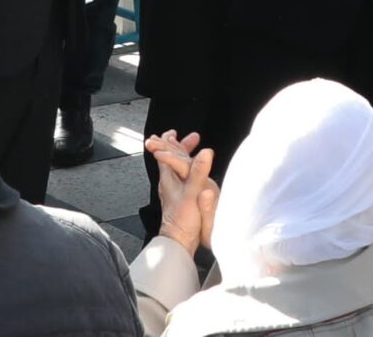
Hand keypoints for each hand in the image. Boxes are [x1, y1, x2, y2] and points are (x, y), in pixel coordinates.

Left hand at [146, 131, 216, 252]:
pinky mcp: (179, 199)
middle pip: (171, 158)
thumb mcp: (192, 193)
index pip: (166, 153)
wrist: (179, 241)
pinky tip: (194, 174)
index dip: (170, 141)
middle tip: (188, 137)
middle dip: (178, 146)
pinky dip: (188, 170)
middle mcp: (168, 182)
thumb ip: (198, 173)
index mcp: (169, 178)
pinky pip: (182, 178)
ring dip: (183, 157)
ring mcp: (173, 191)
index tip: (175, 132)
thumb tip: (206, 152)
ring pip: (176, 168)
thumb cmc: (183, 220)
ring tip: (191, 151)